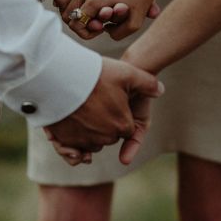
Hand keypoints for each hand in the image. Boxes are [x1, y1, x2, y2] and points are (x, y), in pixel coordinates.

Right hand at [44, 57, 164, 164]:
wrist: (60, 75)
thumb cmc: (96, 74)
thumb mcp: (128, 73)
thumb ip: (148, 83)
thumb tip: (160, 91)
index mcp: (122, 125)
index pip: (128, 128)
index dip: (123, 115)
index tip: (115, 101)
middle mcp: (104, 138)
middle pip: (110, 136)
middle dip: (108, 124)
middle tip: (100, 103)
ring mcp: (83, 140)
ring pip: (91, 142)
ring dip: (91, 133)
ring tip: (86, 113)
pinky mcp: (63, 139)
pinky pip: (71, 147)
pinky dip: (72, 142)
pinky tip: (73, 128)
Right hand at [54, 0, 158, 40]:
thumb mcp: (136, 21)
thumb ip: (118, 34)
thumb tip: (104, 31)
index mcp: (95, 2)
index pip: (76, 24)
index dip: (85, 32)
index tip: (100, 28)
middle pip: (66, 14)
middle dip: (77, 22)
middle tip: (93, 21)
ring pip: (60, 0)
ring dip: (68, 9)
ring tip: (85, 12)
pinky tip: (72, 0)